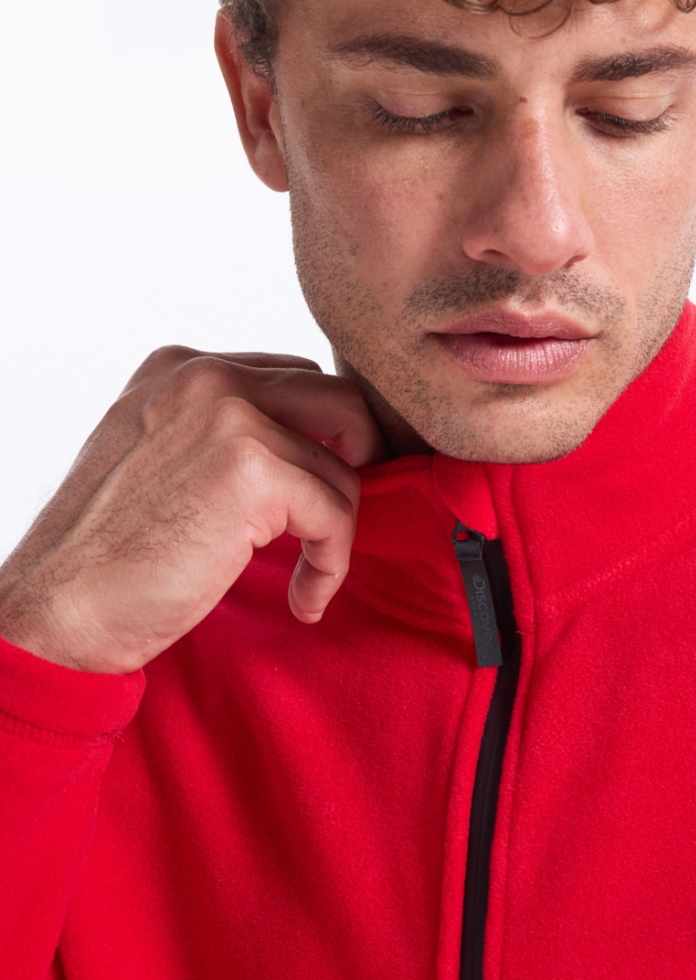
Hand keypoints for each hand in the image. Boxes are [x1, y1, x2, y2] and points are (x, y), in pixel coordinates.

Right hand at [0, 349, 386, 674]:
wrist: (59, 610)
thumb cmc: (109, 557)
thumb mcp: (160, 463)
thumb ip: (220, 439)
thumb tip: (311, 451)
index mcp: (179, 368)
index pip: (295, 381)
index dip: (322, 442)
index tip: (313, 502)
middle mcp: (204, 376)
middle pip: (338, 400)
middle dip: (352, 467)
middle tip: (335, 528)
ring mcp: (229, 416)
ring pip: (343, 465)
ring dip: (337, 532)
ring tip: (306, 580)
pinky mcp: (251, 470)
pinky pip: (337, 513)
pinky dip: (331, 564)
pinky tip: (302, 600)